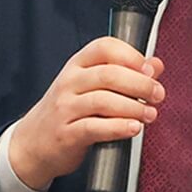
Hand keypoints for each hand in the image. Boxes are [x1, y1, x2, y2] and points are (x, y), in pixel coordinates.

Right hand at [9, 36, 165, 190]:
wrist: (32, 143)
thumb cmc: (67, 110)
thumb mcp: (91, 86)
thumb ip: (124, 73)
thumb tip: (156, 65)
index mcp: (77, 65)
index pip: (104, 47)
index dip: (131, 55)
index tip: (150, 69)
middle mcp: (69, 82)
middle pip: (108, 74)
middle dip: (139, 84)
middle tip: (158, 94)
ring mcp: (65, 108)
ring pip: (103, 101)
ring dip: (133, 107)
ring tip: (150, 114)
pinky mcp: (66, 134)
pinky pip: (94, 127)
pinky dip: (118, 127)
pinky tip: (133, 128)